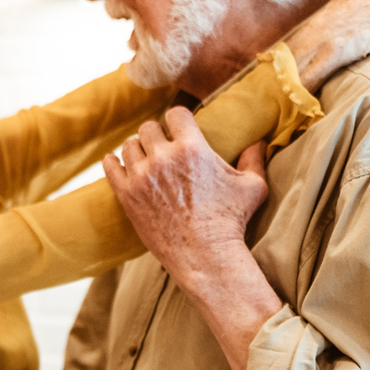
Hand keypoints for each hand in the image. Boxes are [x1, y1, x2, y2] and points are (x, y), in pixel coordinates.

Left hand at [103, 110, 283, 369]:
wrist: (205, 256)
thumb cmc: (231, 222)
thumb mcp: (253, 187)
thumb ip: (255, 160)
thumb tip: (259, 142)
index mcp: (192, 149)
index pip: (175, 113)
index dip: (178, 119)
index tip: (179, 128)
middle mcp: (163, 158)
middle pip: (148, 127)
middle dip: (157, 134)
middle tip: (161, 145)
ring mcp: (141, 177)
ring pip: (129, 146)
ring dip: (138, 150)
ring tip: (145, 158)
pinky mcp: (127, 196)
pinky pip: (110, 167)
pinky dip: (113, 162)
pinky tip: (117, 162)